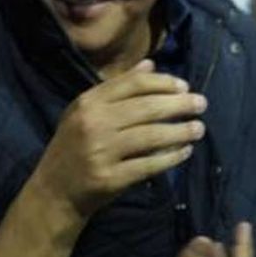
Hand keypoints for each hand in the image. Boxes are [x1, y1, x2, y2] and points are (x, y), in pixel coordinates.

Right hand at [31, 59, 205, 219]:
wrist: (54, 191)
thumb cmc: (74, 146)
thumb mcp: (87, 111)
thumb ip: (118, 87)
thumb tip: (151, 64)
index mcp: (88, 102)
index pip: (133, 83)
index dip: (163, 82)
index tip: (184, 86)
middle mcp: (93, 123)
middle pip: (146, 107)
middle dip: (180, 104)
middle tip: (201, 104)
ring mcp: (101, 151)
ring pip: (151, 136)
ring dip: (180, 131)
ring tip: (198, 128)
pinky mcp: (110, 178)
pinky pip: (149, 164)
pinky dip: (171, 157)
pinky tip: (184, 152)